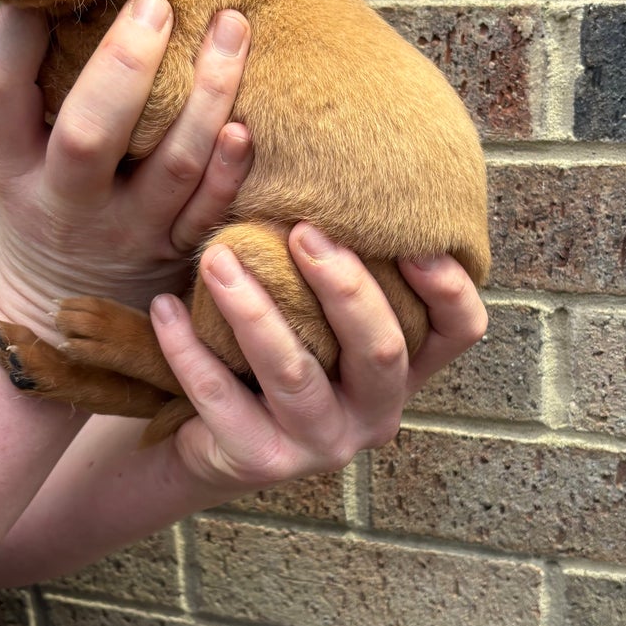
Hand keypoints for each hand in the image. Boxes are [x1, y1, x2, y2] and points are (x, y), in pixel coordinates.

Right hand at [0, 0, 251, 340]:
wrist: (63, 323)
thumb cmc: (48, 212)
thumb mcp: (16, 166)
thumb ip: (34, 98)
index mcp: (14, 169)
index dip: (13, 38)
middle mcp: (68, 203)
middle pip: (90, 134)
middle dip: (125, 65)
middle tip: (154, 4)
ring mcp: (127, 233)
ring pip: (173, 165)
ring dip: (208, 94)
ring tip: (232, 28)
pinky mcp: (175, 255)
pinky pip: (210, 211)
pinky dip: (230, 170)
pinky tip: (246, 127)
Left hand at [149, 225, 487, 489]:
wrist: (207, 441)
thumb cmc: (270, 354)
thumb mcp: (315, 315)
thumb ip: (336, 267)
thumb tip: (329, 163)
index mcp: (403, 370)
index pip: (459, 331)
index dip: (448, 286)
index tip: (414, 237)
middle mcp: (375, 414)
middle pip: (380, 350)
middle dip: (343, 285)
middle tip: (299, 230)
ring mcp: (321, 444)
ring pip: (295, 372)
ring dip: (253, 308)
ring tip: (215, 258)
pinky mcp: (261, 462)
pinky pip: (222, 398)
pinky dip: (190, 349)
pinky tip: (166, 309)